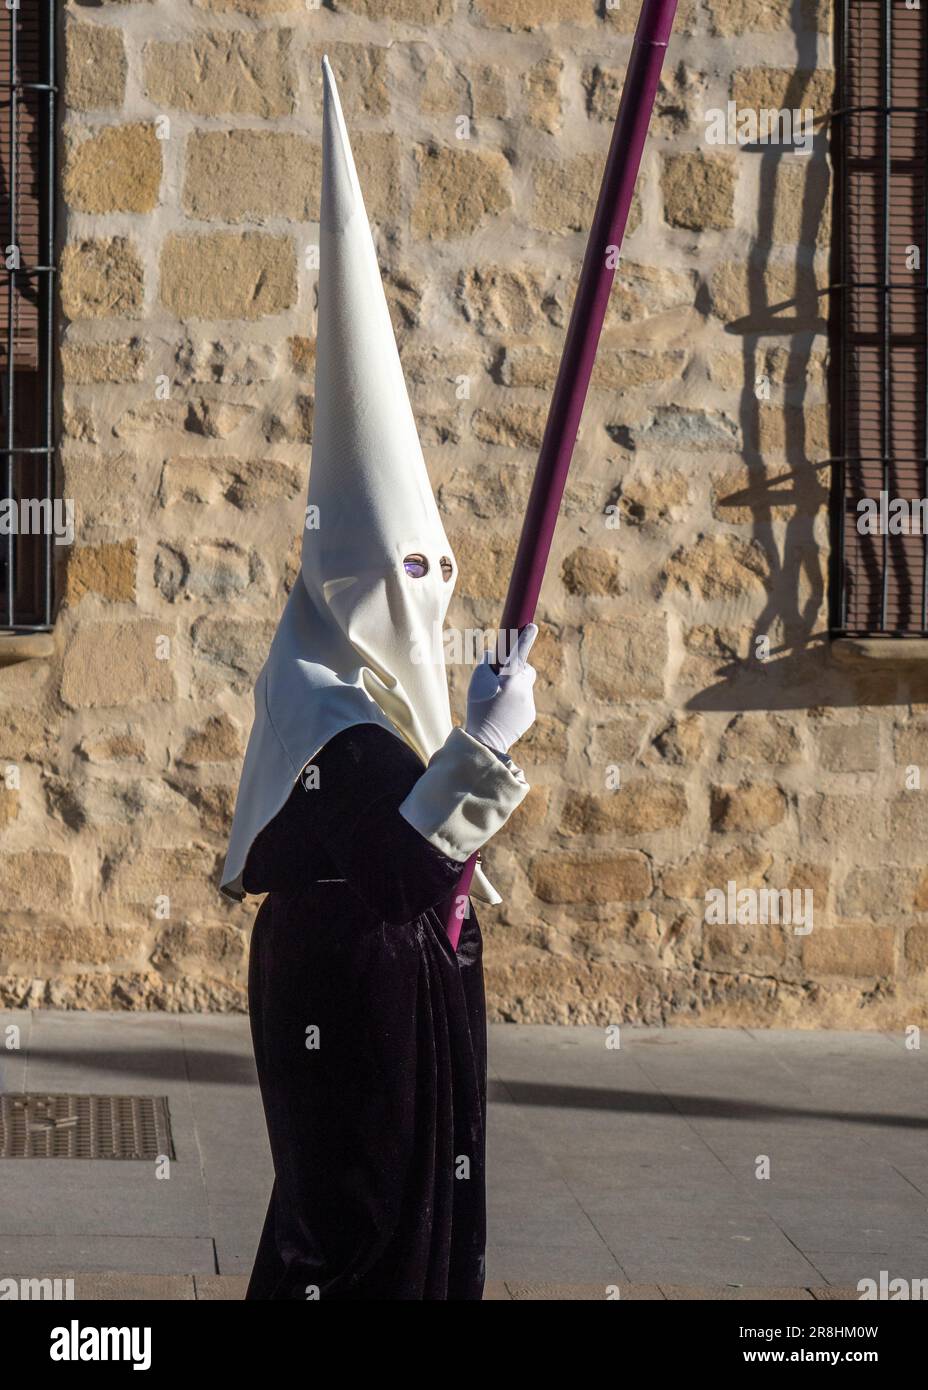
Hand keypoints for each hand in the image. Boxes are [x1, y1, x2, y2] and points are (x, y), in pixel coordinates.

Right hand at [465, 624, 537, 755]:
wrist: (486, 739)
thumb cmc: (478, 707)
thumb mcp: (476, 682)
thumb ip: (487, 664)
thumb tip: (495, 655)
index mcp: (509, 677)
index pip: (518, 652)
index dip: (526, 638)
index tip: (533, 626)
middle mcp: (523, 688)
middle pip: (525, 670)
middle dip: (516, 672)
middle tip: (500, 682)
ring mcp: (529, 702)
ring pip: (524, 687)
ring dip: (513, 691)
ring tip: (497, 704)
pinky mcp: (530, 714)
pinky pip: (524, 702)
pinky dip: (516, 705)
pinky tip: (503, 714)